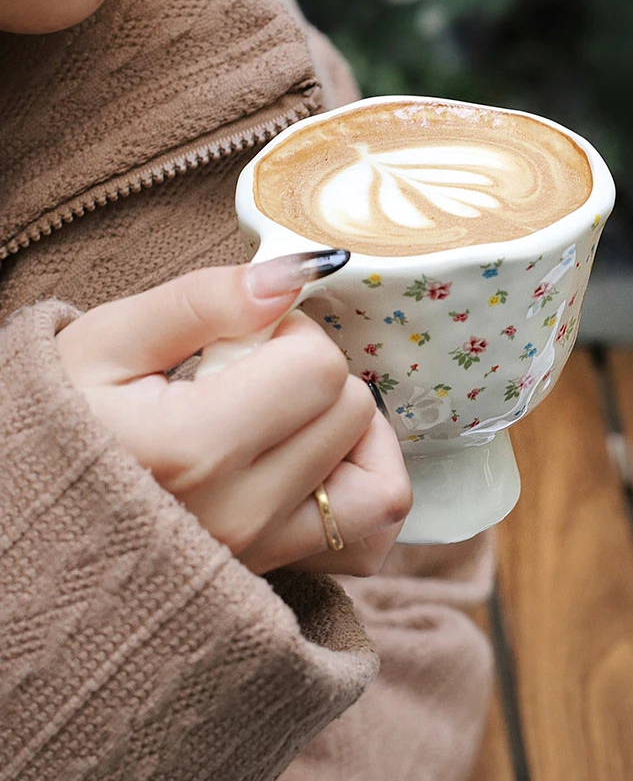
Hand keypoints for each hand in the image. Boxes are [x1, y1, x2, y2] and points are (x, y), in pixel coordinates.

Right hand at [55, 256, 411, 575]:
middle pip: (351, 412)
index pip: (319, 368)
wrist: (24, 523)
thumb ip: (203, 300)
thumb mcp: (105, 342)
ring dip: (352, 432)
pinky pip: (366, 537)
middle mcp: (238, 513)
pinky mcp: (274, 574)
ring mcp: (260, 555)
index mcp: (191, 448)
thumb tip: (293, 276)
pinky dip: (362, 490)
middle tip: (254, 375)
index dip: (290, 333)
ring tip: (293, 416)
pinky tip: (318, 461)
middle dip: (314, 372)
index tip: (244, 340)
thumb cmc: (57, 425)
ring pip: (380, 482)